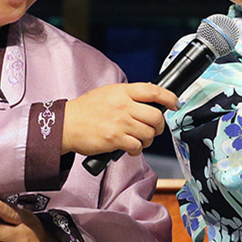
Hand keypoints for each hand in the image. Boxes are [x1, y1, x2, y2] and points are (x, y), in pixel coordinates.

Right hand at [62, 82, 177, 156]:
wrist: (66, 124)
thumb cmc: (86, 110)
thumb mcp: (108, 93)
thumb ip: (127, 95)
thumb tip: (148, 102)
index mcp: (122, 91)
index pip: (153, 91)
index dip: (169, 98)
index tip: (175, 104)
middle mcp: (123, 105)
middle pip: (156, 116)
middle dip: (159, 126)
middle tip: (154, 129)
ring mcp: (120, 123)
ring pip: (148, 133)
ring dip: (148, 140)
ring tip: (140, 140)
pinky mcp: (114, 139)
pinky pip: (137, 147)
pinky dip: (137, 150)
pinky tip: (131, 148)